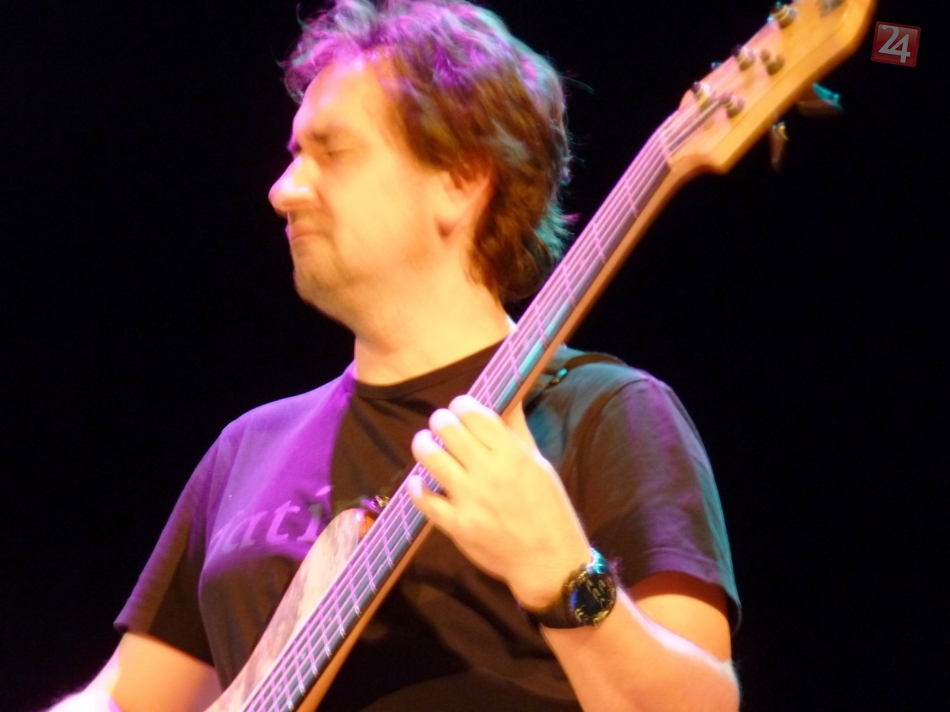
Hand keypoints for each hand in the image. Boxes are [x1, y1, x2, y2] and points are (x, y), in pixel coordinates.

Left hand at [408, 395, 590, 606]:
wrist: (548, 560)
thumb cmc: (549, 509)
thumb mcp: (539, 464)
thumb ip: (518, 431)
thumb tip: (508, 397)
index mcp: (512, 454)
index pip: (474, 414)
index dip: (461, 404)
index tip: (460, 409)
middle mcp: (488, 472)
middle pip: (448, 428)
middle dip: (440, 420)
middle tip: (442, 426)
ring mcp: (469, 499)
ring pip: (430, 457)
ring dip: (423, 444)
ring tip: (426, 444)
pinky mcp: (456, 525)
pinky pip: (424, 500)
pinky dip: (416, 487)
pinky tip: (419, 481)